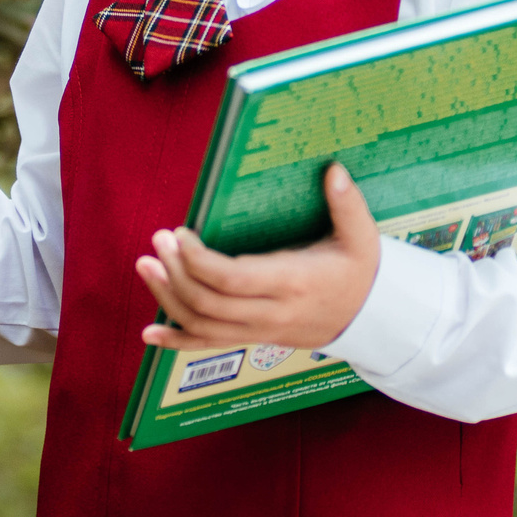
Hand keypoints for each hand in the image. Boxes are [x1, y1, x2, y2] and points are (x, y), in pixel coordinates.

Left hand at [136, 164, 380, 352]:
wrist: (371, 319)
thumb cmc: (360, 272)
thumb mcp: (362, 237)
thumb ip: (347, 203)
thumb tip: (334, 169)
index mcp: (293, 282)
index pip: (232, 279)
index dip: (198, 260)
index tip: (178, 234)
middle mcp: (272, 312)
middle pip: (209, 303)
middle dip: (175, 272)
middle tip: (157, 241)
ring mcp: (260, 331)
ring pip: (203, 325)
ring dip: (168, 298)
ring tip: (145, 266)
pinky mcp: (253, 339)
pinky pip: (209, 346)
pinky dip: (177, 341)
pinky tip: (151, 333)